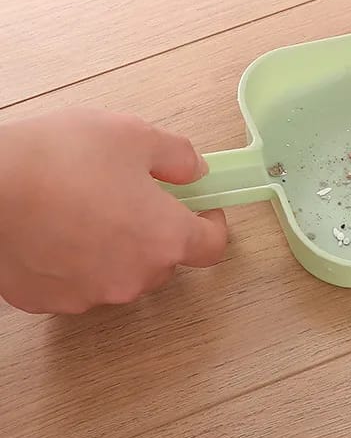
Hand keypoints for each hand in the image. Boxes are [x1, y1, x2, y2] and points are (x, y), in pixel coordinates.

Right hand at [0, 109, 226, 314]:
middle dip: (159, 229)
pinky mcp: (49, 301)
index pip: (212, 246)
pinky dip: (78, 259)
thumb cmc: (59, 159)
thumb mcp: (134, 136)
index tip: (204, 206)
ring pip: (121, 272)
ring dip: (118, 246)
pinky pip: (79, 281)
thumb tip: (195, 171)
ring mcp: (89, 295)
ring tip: (89, 206)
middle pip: (165, 260)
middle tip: (137, 195)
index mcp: (164, 238)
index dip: (213, 223)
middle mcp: (132, 277)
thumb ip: (178, 156)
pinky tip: (58, 227)